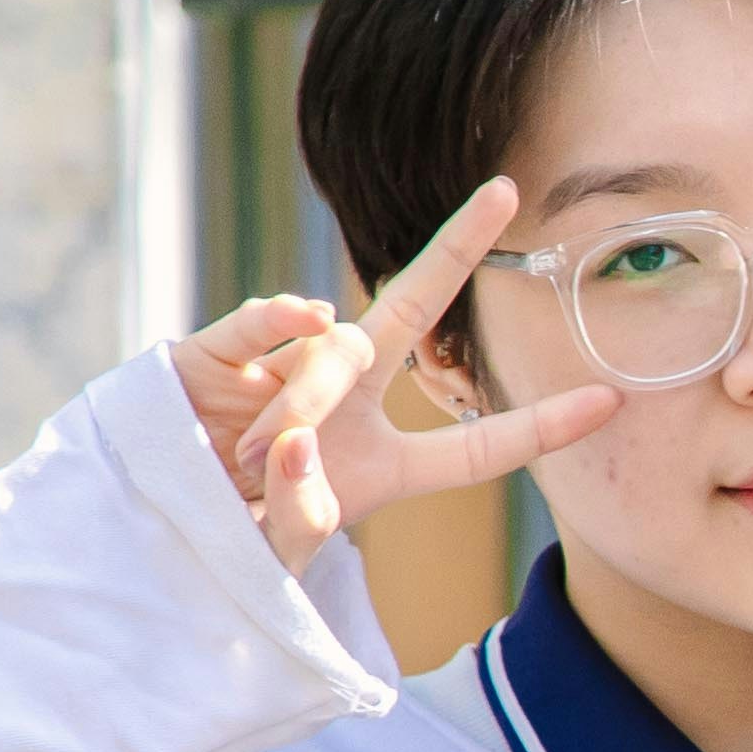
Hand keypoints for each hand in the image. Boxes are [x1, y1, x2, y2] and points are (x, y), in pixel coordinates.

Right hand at [172, 178, 602, 573]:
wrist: (139, 539)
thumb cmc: (224, 557)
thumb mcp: (277, 560)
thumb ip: (301, 517)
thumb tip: (296, 444)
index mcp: (383, 464)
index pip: (478, 445)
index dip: (543, 426)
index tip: (612, 400)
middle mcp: (344, 403)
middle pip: (412, 315)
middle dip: (457, 250)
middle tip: (502, 191)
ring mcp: (282, 371)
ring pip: (334, 349)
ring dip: (309, 398)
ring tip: (261, 454)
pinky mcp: (217, 357)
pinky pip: (265, 322)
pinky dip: (278, 322)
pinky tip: (292, 324)